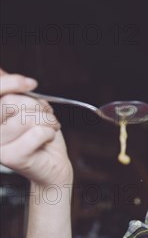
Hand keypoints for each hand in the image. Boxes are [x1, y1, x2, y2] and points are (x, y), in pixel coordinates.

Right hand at [0, 69, 71, 184]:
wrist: (52, 167)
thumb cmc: (40, 137)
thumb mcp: (27, 109)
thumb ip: (14, 92)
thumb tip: (0, 71)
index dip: (10, 82)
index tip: (30, 83)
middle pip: (10, 102)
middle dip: (36, 106)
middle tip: (46, 115)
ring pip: (26, 117)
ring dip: (47, 121)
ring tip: (48, 128)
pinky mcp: (11, 157)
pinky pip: (38, 132)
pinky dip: (50, 133)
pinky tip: (47, 141)